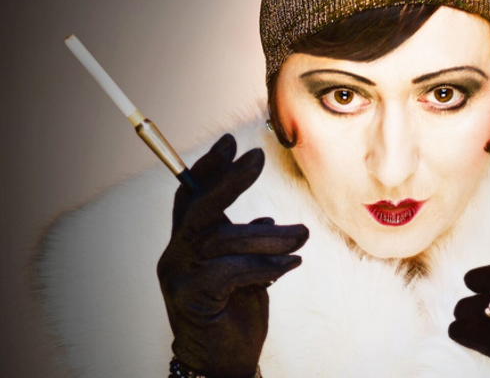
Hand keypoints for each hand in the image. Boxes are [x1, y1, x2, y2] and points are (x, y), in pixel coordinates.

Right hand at [157, 134, 308, 377]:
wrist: (223, 362)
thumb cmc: (235, 312)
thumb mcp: (244, 270)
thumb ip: (247, 244)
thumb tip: (266, 220)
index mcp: (188, 242)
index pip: (190, 196)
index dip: (208, 167)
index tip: (231, 141)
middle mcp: (177, 255)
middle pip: (199, 207)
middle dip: (230, 180)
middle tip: (258, 158)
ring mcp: (181, 277)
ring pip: (223, 238)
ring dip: (270, 235)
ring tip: (304, 236)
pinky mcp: (193, 299)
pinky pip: (231, 270)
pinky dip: (266, 264)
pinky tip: (292, 263)